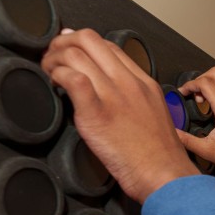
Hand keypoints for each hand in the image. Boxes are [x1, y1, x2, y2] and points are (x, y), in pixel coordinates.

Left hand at [41, 29, 198, 202]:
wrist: (165, 174)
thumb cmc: (159, 157)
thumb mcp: (154, 117)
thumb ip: (134, 101)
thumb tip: (111, 97)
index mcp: (144, 83)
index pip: (109, 46)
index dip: (83, 44)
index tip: (71, 52)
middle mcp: (129, 82)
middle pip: (89, 39)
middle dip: (63, 42)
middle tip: (52, 57)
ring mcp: (113, 95)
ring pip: (76, 53)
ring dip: (53, 59)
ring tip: (49, 72)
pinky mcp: (96, 112)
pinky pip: (71, 78)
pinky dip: (57, 75)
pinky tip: (55, 86)